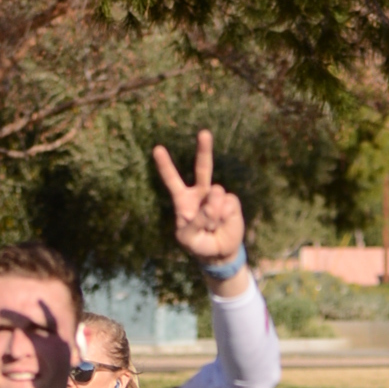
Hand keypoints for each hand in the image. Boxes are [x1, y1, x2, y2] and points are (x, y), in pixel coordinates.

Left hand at [154, 129, 245, 269]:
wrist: (220, 253)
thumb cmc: (198, 244)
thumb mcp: (189, 238)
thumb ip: (197, 219)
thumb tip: (214, 197)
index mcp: (183, 200)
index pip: (172, 180)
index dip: (165, 165)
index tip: (157, 149)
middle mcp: (201, 193)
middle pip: (203, 168)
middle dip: (204, 150)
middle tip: (204, 133)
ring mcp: (217, 196)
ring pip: (216, 192)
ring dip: (213, 213)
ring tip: (212, 226)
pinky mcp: (231, 203)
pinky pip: (228, 206)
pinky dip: (225, 218)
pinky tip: (222, 225)